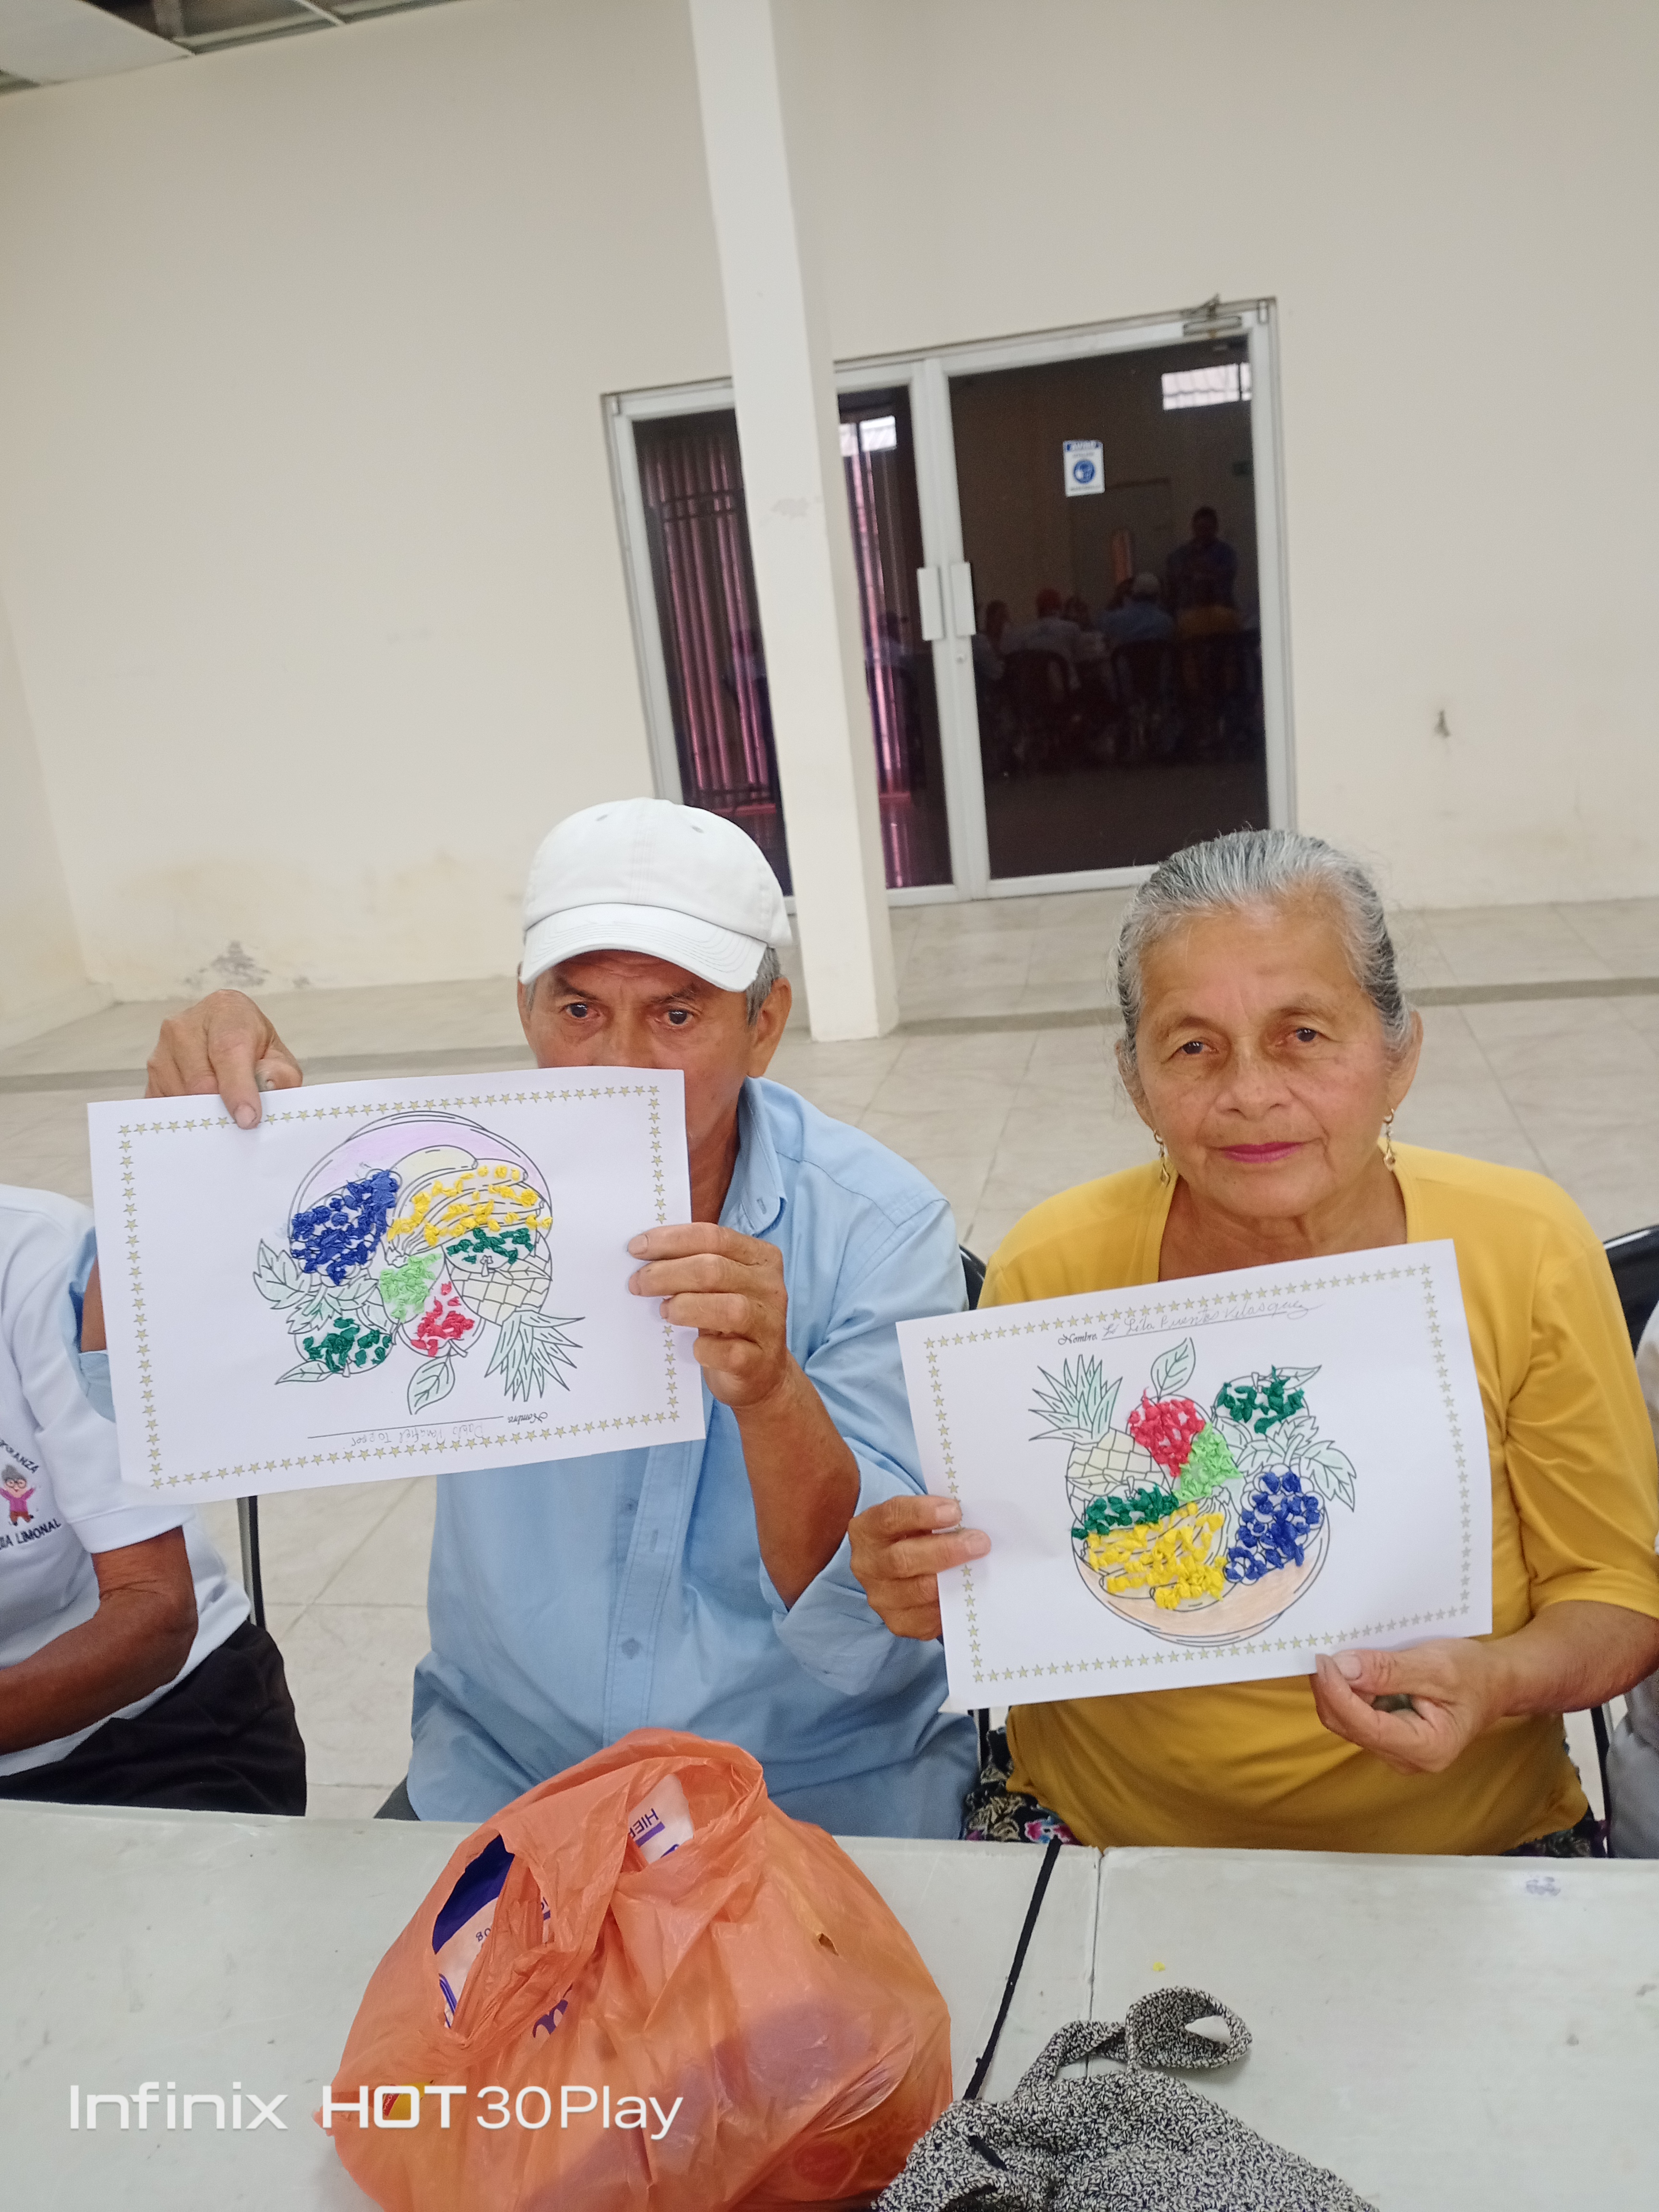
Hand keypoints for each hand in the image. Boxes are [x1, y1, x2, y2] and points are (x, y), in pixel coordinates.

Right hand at [146, 990, 301, 1127]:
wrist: (224, 1035)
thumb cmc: (253, 1047)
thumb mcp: (278, 1056)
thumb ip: (281, 1073)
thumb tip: (267, 1085)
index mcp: (225, 1011)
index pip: (228, 1051)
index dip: (238, 1089)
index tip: (248, 1118)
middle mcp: (185, 1026)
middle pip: (200, 1081)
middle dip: (222, 1108)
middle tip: (240, 1125)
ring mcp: (162, 1050)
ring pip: (181, 1097)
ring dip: (204, 1113)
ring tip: (223, 1111)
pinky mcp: (150, 1075)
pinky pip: (164, 1106)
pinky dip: (185, 1117)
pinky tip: (202, 1115)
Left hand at [626, 1223, 794, 1411]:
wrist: (762, 1373)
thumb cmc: (731, 1322)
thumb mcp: (721, 1285)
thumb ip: (696, 1265)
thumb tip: (644, 1254)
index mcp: (761, 1257)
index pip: (713, 1237)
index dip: (670, 1240)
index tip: (636, 1248)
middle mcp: (770, 1287)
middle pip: (714, 1270)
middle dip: (666, 1274)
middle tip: (638, 1284)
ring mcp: (769, 1325)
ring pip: (728, 1309)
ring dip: (685, 1307)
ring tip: (664, 1311)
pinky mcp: (759, 1361)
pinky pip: (729, 1352)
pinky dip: (704, 1348)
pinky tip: (693, 1347)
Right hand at [848, 1493, 989, 1640]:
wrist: (895, 1571)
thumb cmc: (912, 1537)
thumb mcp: (914, 1519)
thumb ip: (934, 1516)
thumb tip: (971, 1517)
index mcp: (867, 1531)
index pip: (890, 1517)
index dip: (922, 1513)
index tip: (955, 1511)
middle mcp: (867, 1566)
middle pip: (902, 1559)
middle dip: (945, 1550)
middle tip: (979, 1542)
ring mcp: (881, 1597)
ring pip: (918, 1591)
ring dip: (954, 1578)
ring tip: (979, 1566)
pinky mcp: (899, 1622)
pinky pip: (928, 1617)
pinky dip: (952, 1603)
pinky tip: (968, 1591)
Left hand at [1311, 1640, 1505, 1774]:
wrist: (1496, 1682)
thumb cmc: (1475, 1674)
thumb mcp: (1436, 1665)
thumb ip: (1389, 1670)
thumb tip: (1342, 1668)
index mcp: (1428, 1748)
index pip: (1366, 1726)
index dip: (1338, 1694)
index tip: (1323, 1661)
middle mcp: (1408, 1759)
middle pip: (1351, 1726)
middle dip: (1332, 1691)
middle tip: (1324, 1652)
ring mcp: (1397, 1751)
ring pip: (1349, 1722)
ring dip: (1338, 1690)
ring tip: (1338, 1656)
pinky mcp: (1389, 1737)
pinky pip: (1357, 1716)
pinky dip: (1348, 1692)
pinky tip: (1351, 1670)